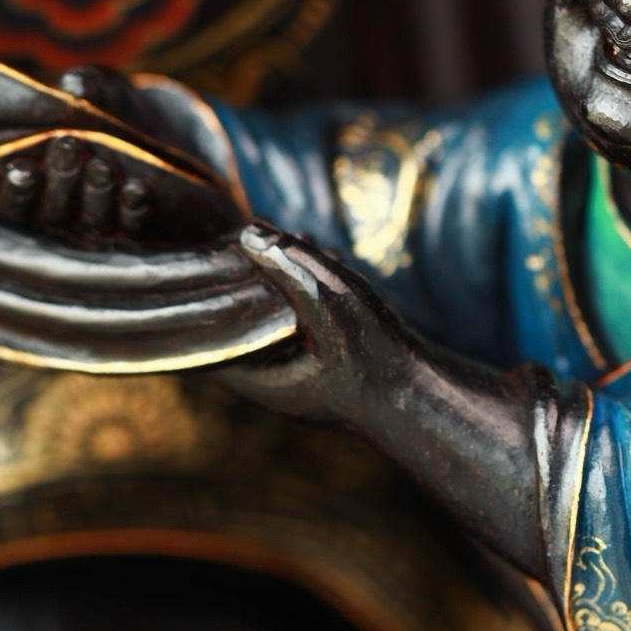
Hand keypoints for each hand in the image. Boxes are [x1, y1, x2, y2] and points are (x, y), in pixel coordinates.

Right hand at [0, 67, 217, 243]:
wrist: (161, 132)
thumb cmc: (113, 106)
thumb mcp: (102, 88)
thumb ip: (87, 84)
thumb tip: (77, 84)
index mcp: (34, 182)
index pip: (15, 197)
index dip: (17, 185)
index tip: (22, 166)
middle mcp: (62, 212)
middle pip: (52, 209)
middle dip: (60, 177)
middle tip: (67, 146)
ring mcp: (98, 226)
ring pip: (91, 220)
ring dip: (96, 195)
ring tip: (101, 168)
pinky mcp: (134, 231)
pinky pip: (131, 227)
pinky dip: (133, 210)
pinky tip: (137, 190)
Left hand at [216, 223, 420, 429]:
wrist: (426, 401)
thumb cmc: (377, 359)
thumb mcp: (329, 300)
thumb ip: (288, 263)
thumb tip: (246, 229)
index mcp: (252, 372)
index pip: (205, 321)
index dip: (212, 277)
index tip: (227, 242)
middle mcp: (265, 377)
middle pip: (236, 315)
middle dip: (250, 270)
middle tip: (262, 232)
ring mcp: (294, 373)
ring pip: (271, 315)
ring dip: (284, 275)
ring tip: (301, 237)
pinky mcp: (322, 365)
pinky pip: (301, 323)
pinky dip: (309, 291)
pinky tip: (330, 260)